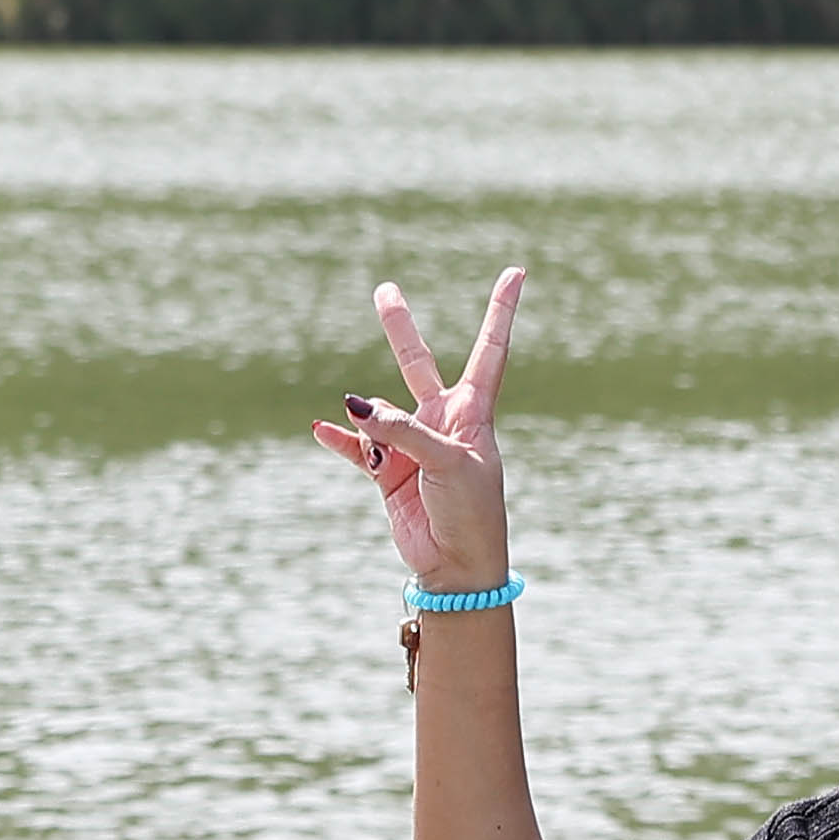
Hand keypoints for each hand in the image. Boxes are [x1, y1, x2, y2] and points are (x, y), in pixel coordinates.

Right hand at [314, 266, 519, 603]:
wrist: (457, 567)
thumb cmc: (470, 511)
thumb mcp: (446, 462)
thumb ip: (403, 430)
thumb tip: (354, 407)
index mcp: (472, 412)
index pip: (489, 349)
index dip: (500, 311)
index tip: (515, 272)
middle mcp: (441, 422)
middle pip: (417, 363)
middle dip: (399, 328)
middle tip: (383, 290)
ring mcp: (412, 446)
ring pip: (380, 412)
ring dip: (368, 418)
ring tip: (365, 426)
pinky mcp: (389, 475)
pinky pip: (359, 449)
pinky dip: (340, 441)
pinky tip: (322, 430)